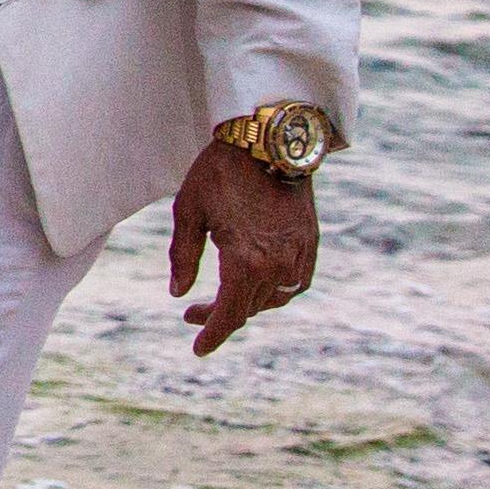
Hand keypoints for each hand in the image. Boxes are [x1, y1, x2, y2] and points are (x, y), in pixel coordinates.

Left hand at [166, 138, 317, 354]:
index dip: (212, 335)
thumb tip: (178, 293)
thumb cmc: (222, 170)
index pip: (229, 315)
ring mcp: (299, 255)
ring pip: (273, 300)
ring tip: (221, 299)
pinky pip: (295, 284)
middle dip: (219, 316)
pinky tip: (258, 285)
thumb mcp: (189, 211)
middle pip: (247, 309)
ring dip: (247, 305)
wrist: (269, 139)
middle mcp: (277, 265)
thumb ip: (182, 257)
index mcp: (245, 261)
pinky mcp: (311, 243)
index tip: (198, 349)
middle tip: (192, 312)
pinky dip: (275, 292)